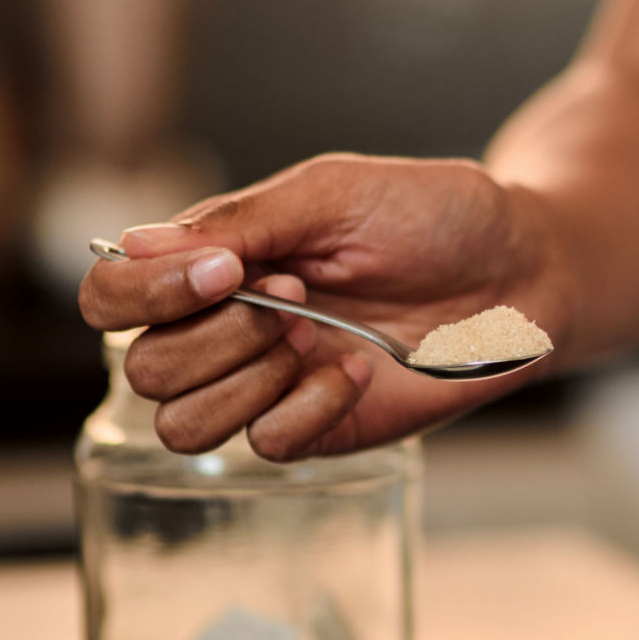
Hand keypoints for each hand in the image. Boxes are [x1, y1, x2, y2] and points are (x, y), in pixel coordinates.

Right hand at [76, 153, 570, 459]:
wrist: (528, 266)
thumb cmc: (438, 216)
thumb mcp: (335, 193)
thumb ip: (238, 220)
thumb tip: (136, 247)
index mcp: (216, 262)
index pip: (111, 296)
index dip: (143, 293)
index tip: (226, 268)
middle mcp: (230, 328)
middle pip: (142, 370)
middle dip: (213, 334)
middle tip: (299, 295)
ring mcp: (272, 385)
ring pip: (185, 424)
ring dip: (247, 377)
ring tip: (315, 333)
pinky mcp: (322, 428)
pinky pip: (266, 446)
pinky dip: (308, 406)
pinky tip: (360, 369)